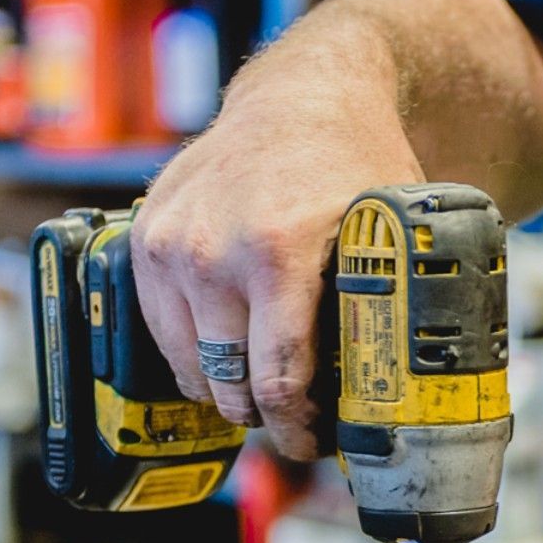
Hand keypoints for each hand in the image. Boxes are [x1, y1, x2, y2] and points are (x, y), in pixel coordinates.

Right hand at [131, 50, 423, 459]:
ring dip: (225, 392)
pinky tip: (225, 357)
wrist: (302, 99)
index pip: (275, 378)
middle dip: (264, 416)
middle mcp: (210, 251)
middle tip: (291, 423)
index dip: (295, 428)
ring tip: (259, 394)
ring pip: (190, 366)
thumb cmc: (352, 166)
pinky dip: (192, 357)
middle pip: (229, 383)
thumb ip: (383, 307)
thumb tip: (399, 391)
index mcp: (276, 252)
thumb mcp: (387, 235)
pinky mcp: (143, 241)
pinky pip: (159, 331)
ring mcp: (169, 245)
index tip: (310, 443)